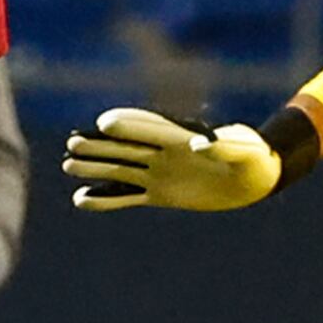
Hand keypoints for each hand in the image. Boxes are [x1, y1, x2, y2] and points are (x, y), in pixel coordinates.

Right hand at [60, 108, 280, 210]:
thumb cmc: (254, 158)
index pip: (150, 129)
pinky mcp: (159, 193)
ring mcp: (159, 172)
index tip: (105, 123)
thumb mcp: (243, 151)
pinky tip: (81, 199)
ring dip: (96, 168)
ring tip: (67, 164)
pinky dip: (106, 199)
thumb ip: (220, 147)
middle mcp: (164, 152)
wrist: (255, 177)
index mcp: (182, 137)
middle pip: (126, 147)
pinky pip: (127, 196)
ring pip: (121, 170)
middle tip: (73, 142)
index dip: (130, 125)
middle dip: (101, 145)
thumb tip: (196, 145)